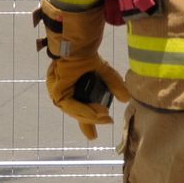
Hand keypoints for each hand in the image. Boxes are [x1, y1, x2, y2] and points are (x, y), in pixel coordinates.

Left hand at [34, 0, 130, 140]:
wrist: (78, 45)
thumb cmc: (87, 55)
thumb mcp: (105, 73)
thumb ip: (114, 85)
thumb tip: (127, 99)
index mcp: (73, 89)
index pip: (79, 110)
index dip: (87, 123)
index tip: (93, 137)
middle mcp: (64, 93)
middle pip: (77, 113)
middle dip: (90, 121)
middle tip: (104, 124)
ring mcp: (58, 93)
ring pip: (74, 112)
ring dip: (89, 116)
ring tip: (105, 117)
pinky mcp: (57, 91)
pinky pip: (70, 106)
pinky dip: (84, 111)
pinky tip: (96, 113)